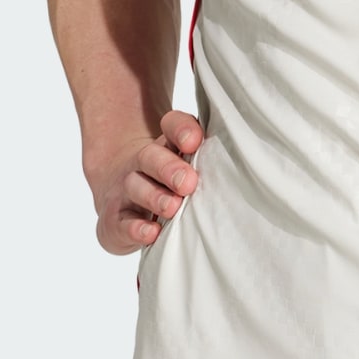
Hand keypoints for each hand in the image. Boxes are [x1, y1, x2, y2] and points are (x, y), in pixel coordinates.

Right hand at [90, 110, 204, 254]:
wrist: (121, 198)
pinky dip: (136, 228)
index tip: (194, 142)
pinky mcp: (115, 219)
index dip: (181, 130)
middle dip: (169, 168)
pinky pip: (121, 222)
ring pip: (135, 186)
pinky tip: (151, 232)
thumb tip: (243, 163)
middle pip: (151, 156)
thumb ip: (209, 160)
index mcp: (167, 145)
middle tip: (188, 182)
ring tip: (173, 207)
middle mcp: (144, 163)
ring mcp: (126, 190)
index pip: (171, 126)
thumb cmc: (169, 182)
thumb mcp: (187, 166)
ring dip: (154, 197)